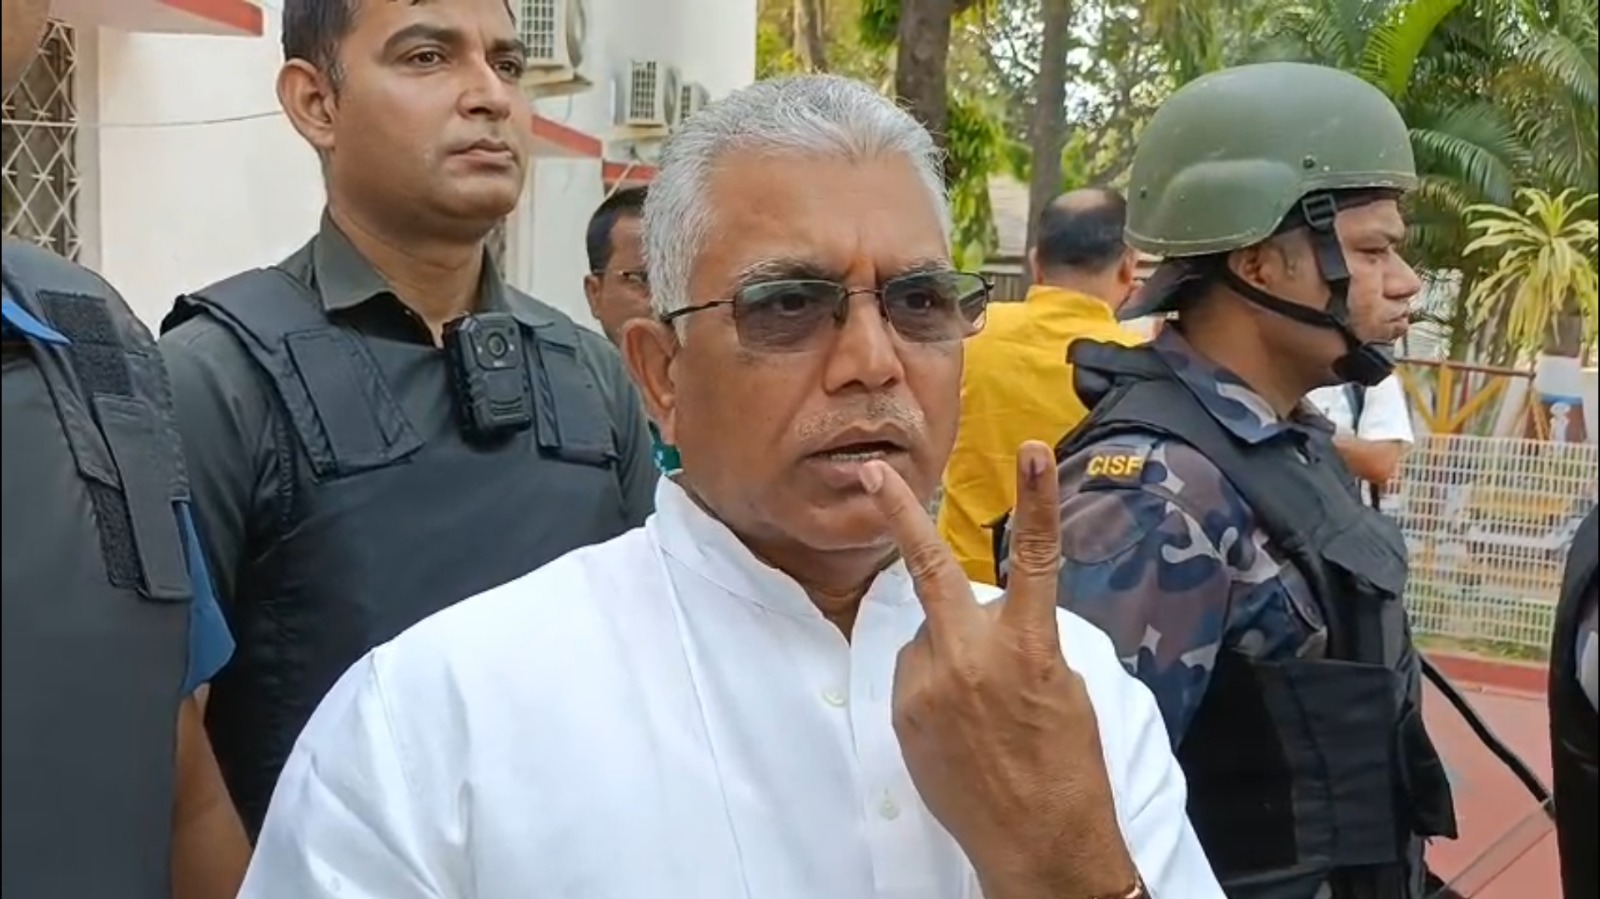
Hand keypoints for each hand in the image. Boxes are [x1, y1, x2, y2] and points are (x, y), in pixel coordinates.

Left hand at [860, 441, 1137, 898]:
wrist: (1038, 841)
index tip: (1031, 450)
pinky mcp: (905, 712)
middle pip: (930, 569)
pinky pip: (915, 674)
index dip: (1037, 498)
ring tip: (980, 707)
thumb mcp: (1063, 687)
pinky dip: (933, 685)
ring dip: (947, 650)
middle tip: (872, 472)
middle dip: (900, 514)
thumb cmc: (1066, 765)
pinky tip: (959, 725)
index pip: (1036, 557)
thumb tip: (985, 620)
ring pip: (928, 636)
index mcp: (1029, 645)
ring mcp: (931, 685)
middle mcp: (973, 656)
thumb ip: (1021, 640)